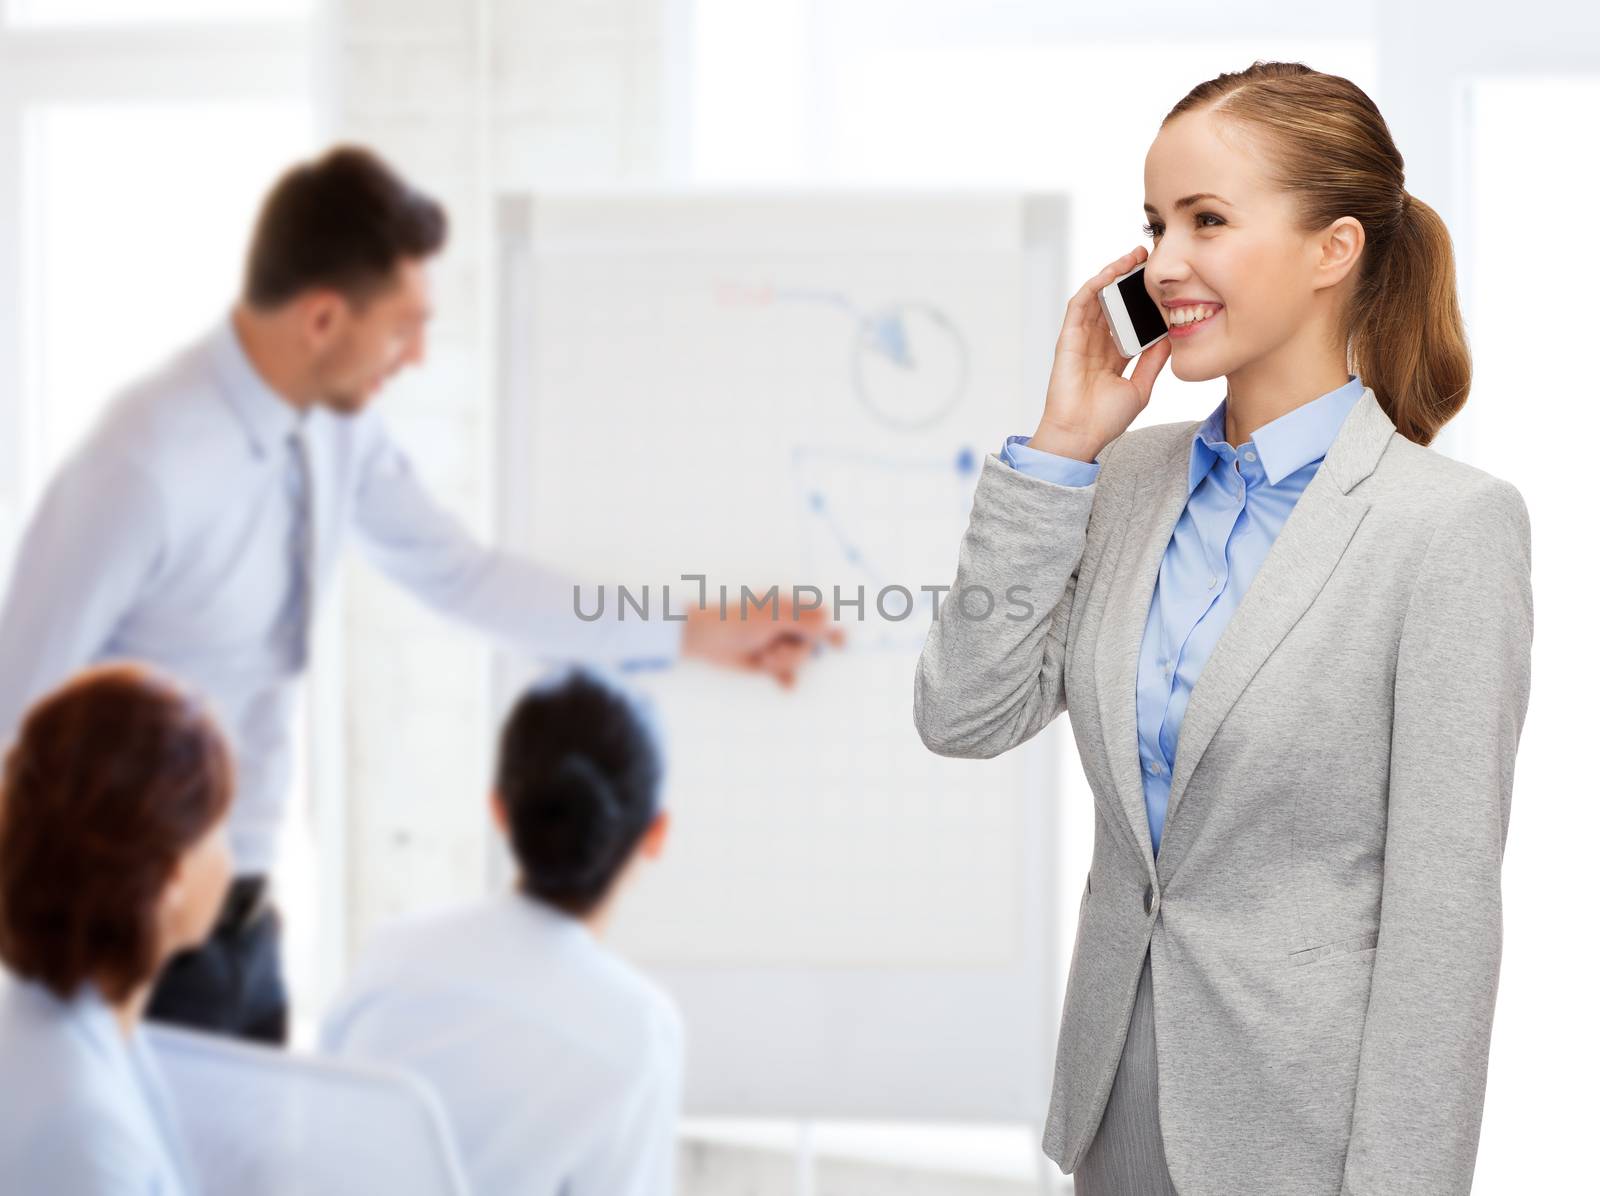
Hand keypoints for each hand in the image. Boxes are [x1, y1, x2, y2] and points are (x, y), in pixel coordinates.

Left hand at [680, 588, 845, 688]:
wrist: (706, 639)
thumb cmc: (738, 620)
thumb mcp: (773, 618)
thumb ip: (804, 620)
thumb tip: (829, 624)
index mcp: (790, 607)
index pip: (821, 616)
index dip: (831, 629)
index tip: (838, 642)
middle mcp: (787, 625)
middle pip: (812, 643)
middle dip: (797, 649)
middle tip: (776, 648)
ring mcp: (779, 644)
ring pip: (799, 660)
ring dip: (783, 662)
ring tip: (763, 657)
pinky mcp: (769, 663)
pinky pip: (788, 675)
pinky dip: (785, 679)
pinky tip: (784, 685)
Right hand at [1031, 245, 1171, 460]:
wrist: (1081, 435)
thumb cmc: (1105, 419)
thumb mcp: (1142, 387)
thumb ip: (1153, 361)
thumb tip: (1170, 337)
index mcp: (1114, 355)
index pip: (1130, 319)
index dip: (1143, 300)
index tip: (1163, 285)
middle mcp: (1097, 343)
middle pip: (1113, 302)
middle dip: (1129, 279)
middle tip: (1149, 259)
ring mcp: (1081, 339)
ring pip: (1097, 297)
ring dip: (1112, 275)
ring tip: (1133, 257)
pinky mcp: (1068, 338)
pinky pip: (1079, 305)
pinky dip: (1094, 286)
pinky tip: (1110, 273)